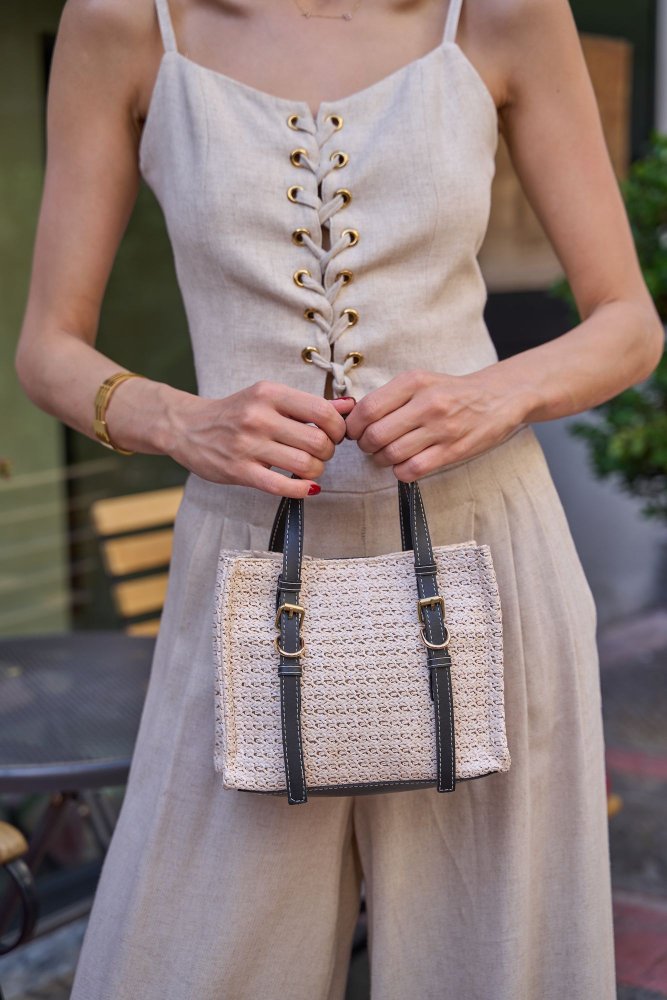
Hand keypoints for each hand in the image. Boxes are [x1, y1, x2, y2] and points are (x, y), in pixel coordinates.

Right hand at [163, 380, 355, 496]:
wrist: (188, 427)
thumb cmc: (236, 412)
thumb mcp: (269, 398)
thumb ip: (309, 405)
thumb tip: (350, 407)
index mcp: (269, 393)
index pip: (322, 411)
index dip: (338, 428)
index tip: (333, 434)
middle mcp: (259, 417)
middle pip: (317, 441)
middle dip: (328, 452)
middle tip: (320, 453)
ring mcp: (247, 445)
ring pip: (304, 465)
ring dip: (316, 472)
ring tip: (310, 468)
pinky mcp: (238, 471)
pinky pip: (281, 486)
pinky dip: (302, 490)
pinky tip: (305, 487)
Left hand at [343, 368, 526, 480]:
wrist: (498, 398)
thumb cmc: (452, 392)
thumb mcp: (420, 381)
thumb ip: (389, 396)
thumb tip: (353, 418)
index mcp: (414, 381)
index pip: (368, 408)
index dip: (354, 426)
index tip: (355, 431)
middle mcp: (427, 403)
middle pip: (376, 435)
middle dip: (365, 445)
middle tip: (370, 445)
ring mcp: (441, 428)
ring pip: (391, 454)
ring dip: (382, 459)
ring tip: (387, 454)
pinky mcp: (453, 451)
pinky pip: (412, 470)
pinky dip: (400, 471)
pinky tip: (405, 463)